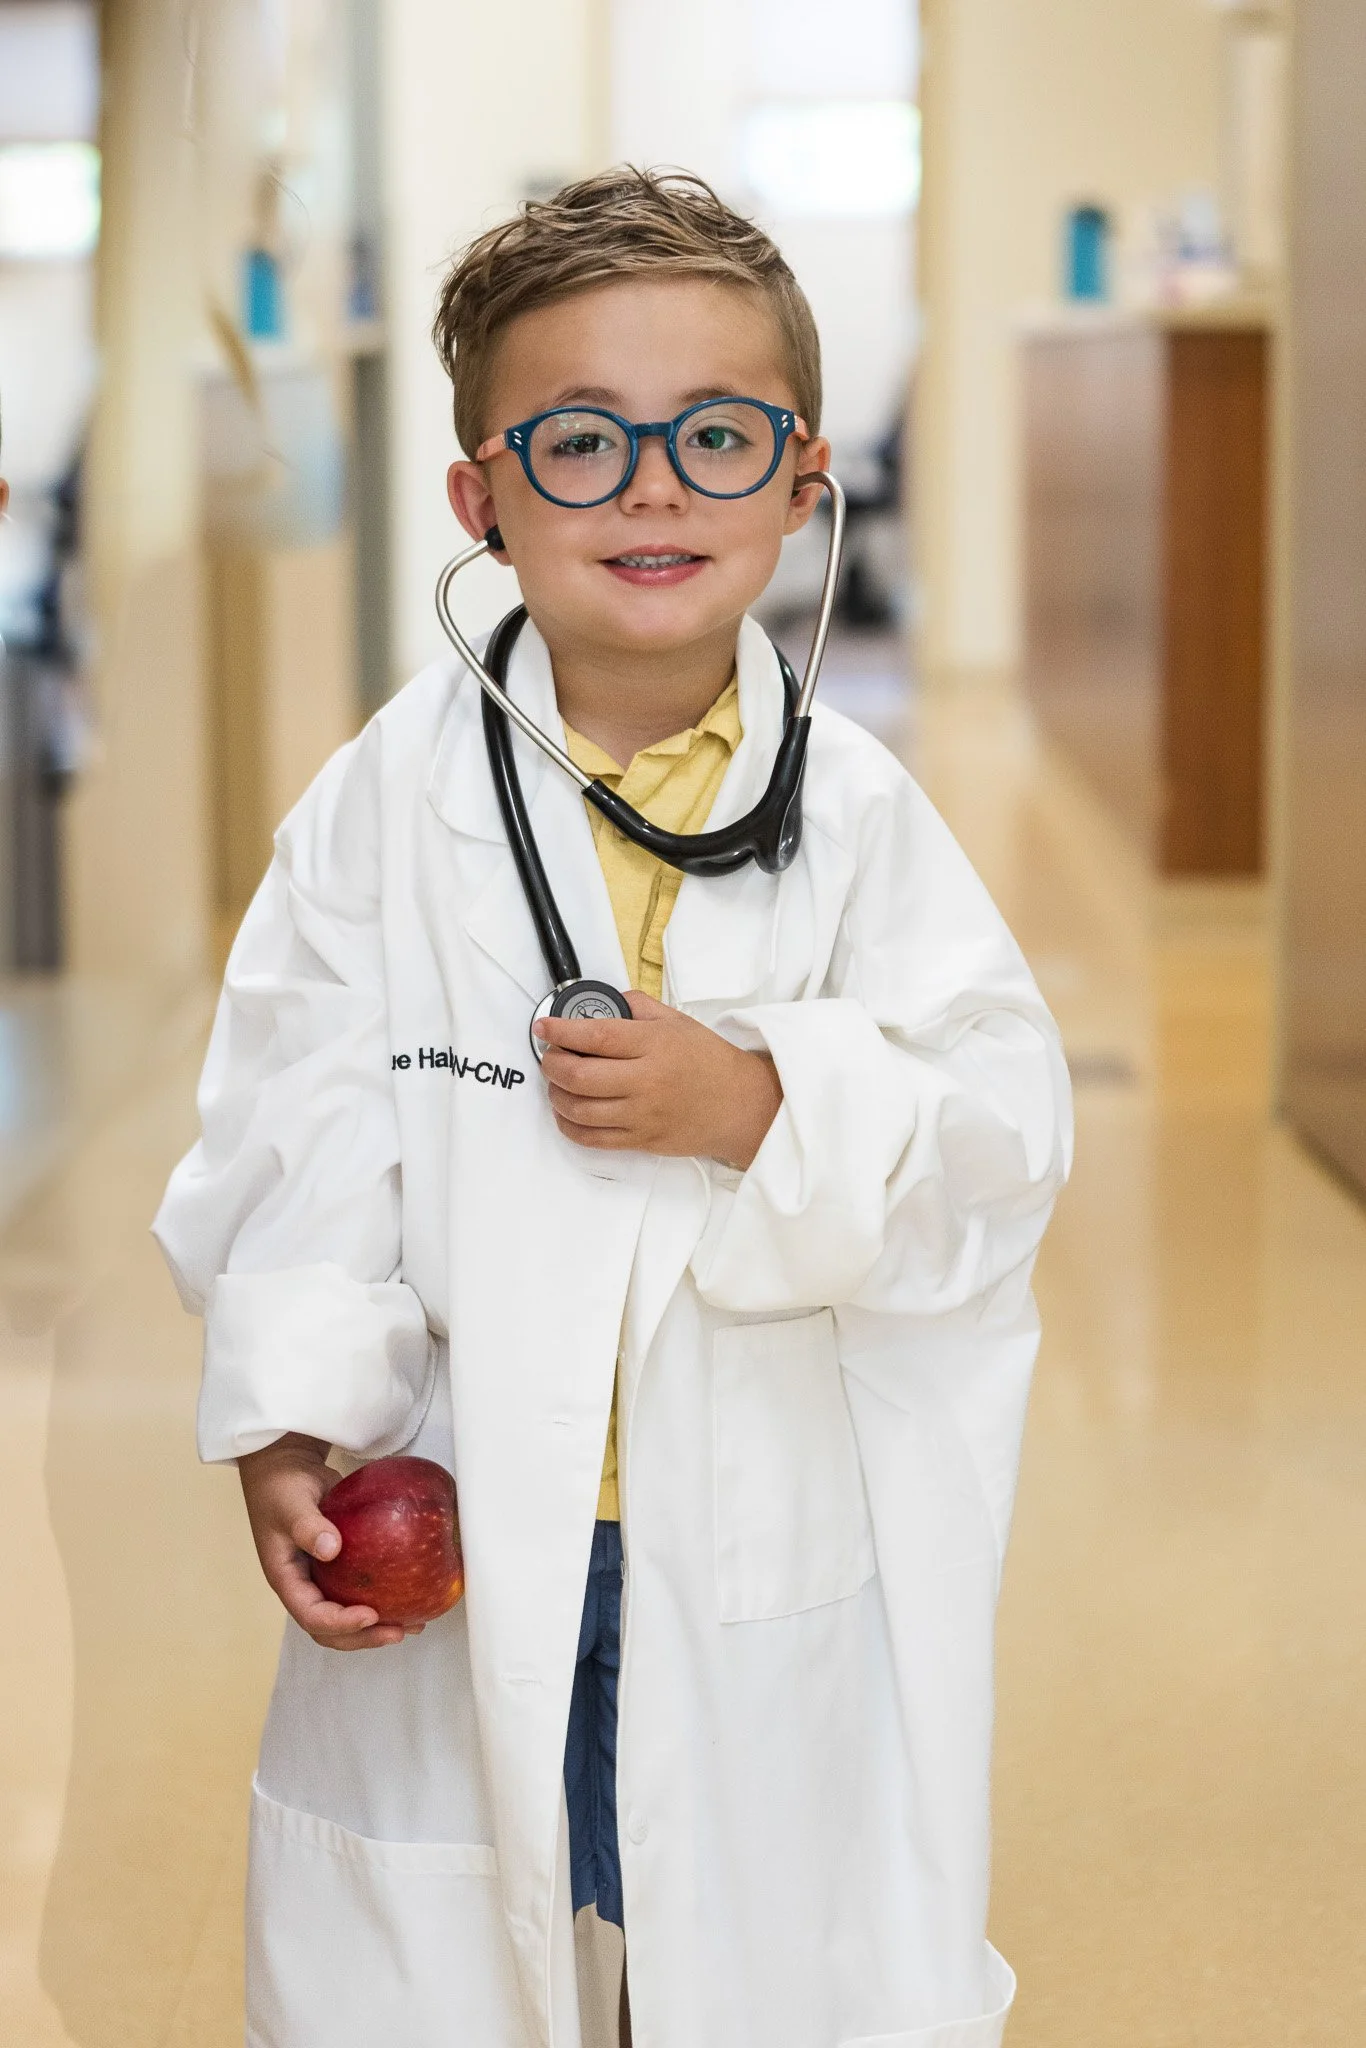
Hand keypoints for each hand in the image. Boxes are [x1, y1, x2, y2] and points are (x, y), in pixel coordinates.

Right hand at [238, 1433, 423, 1650]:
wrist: (286, 1468)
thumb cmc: (282, 1486)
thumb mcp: (290, 1503)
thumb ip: (307, 1525)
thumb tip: (331, 1549)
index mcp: (287, 1579)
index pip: (311, 1615)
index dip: (340, 1623)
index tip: (369, 1615)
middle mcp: (305, 1586)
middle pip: (330, 1629)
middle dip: (363, 1636)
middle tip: (398, 1632)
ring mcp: (323, 1578)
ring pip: (347, 1614)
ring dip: (377, 1626)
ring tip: (412, 1625)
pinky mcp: (341, 1567)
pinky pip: (360, 1591)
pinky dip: (384, 1599)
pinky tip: (411, 1595)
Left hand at [535, 989, 782, 1169]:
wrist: (740, 1105)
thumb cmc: (709, 1062)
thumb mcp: (678, 1022)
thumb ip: (639, 1007)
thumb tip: (606, 1001)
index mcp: (654, 1045)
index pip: (597, 1036)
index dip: (562, 1031)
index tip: (544, 1026)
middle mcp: (646, 1081)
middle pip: (580, 1076)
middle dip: (552, 1064)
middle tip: (550, 1056)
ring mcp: (642, 1115)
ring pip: (579, 1110)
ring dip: (556, 1095)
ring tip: (557, 1083)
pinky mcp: (641, 1140)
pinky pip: (592, 1139)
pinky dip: (569, 1126)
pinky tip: (567, 1113)